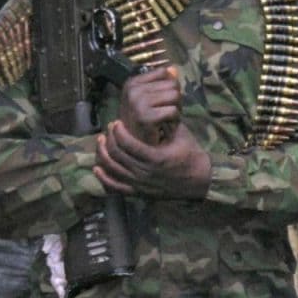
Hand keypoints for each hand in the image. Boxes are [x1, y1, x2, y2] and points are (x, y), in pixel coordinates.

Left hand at [93, 120, 211, 199]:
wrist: (199, 180)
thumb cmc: (190, 153)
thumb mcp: (181, 134)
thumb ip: (166, 120)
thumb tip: (153, 104)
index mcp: (155, 157)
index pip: (127, 143)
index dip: (118, 131)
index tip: (116, 122)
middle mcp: (144, 172)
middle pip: (116, 155)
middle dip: (109, 139)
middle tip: (109, 129)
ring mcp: (140, 185)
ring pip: (112, 170)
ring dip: (103, 155)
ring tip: (102, 142)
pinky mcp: (139, 193)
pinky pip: (115, 187)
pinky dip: (104, 178)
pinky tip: (98, 168)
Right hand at [118, 66, 180, 144]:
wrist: (141, 148)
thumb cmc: (149, 122)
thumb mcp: (156, 97)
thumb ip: (165, 81)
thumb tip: (174, 68)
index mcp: (132, 82)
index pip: (165, 72)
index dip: (169, 87)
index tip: (160, 102)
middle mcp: (132, 90)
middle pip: (172, 84)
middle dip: (175, 100)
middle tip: (164, 114)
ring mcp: (137, 103)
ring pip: (175, 96)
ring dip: (175, 110)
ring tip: (164, 121)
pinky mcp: (145, 117)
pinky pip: (173, 111)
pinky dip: (174, 121)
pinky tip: (164, 128)